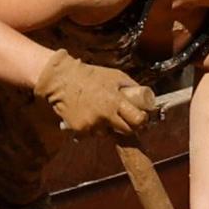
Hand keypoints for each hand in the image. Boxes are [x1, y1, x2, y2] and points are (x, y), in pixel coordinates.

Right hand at [35, 54, 156, 141]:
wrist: (61, 79)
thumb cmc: (90, 76)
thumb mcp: (115, 76)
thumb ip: (131, 86)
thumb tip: (146, 97)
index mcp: (115, 101)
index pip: (137, 120)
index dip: (141, 120)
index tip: (141, 117)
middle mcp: (105, 115)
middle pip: (126, 131)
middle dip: (128, 126)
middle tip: (125, 118)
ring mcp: (92, 124)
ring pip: (107, 133)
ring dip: (107, 126)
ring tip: (100, 111)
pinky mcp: (79, 129)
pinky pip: (92, 133)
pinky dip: (92, 127)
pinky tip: (88, 114)